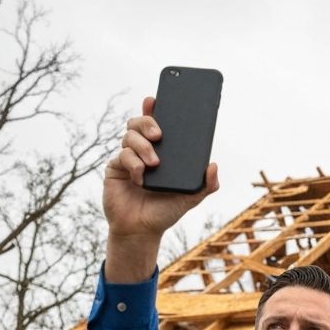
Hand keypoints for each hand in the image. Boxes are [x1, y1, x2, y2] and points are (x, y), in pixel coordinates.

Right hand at [102, 97, 218, 281]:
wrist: (140, 231)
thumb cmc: (164, 213)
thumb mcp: (189, 199)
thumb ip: (205, 185)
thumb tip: (213, 165)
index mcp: (162, 153)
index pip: (158, 124)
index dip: (155, 108)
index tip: (156, 98)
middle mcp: (144, 151)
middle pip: (141, 122)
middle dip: (148, 121)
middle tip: (159, 134)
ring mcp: (128, 158)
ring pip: (130, 136)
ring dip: (143, 146)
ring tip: (154, 163)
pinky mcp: (116, 168)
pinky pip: (122, 155)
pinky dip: (133, 164)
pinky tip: (140, 177)